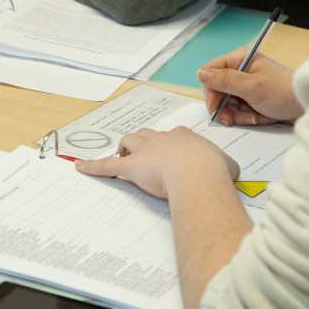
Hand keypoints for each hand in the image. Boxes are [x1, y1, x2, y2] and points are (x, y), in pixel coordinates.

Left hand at [76, 127, 239, 198]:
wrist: (198, 174)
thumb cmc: (213, 170)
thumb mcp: (228, 166)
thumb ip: (225, 166)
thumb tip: (228, 171)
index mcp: (184, 136)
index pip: (175, 136)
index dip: (172, 146)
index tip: (176, 156)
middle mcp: (163, 138)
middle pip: (148, 135)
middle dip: (145, 143)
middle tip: (147, 156)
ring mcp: (145, 151)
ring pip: (130, 141)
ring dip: (125, 148)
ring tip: (123, 156)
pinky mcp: (130, 167)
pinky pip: (108, 165)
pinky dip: (93, 166)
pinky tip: (80, 167)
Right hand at [198, 47, 303, 125]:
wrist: (308, 106)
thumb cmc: (284, 92)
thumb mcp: (252, 86)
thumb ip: (224, 80)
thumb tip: (201, 73)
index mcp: (240, 59)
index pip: (210, 72)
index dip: (210, 90)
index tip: (216, 106)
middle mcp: (241, 70)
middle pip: (217, 90)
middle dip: (224, 106)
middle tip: (232, 119)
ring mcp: (246, 85)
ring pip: (226, 103)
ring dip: (237, 114)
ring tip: (253, 117)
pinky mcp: (252, 99)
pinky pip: (238, 110)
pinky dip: (246, 117)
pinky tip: (258, 118)